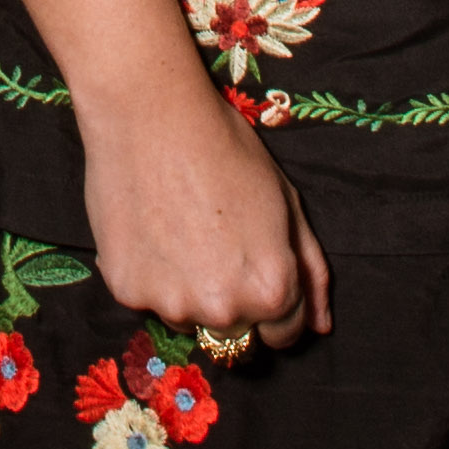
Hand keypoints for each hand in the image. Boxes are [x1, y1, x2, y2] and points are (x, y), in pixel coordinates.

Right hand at [82, 78, 332, 356]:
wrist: (150, 115)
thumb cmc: (226, 149)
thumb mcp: (287, 202)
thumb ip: (311, 270)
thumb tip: (321, 325)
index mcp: (272, 289)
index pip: (285, 333)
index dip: (277, 301)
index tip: (258, 270)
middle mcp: (223, 309)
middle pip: (235, 331)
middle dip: (232, 299)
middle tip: (215, 244)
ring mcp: (171, 304)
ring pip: (188, 317)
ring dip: (188, 290)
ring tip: (178, 231)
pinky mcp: (127, 291)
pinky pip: (147, 298)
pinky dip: (149, 274)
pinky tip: (149, 227)